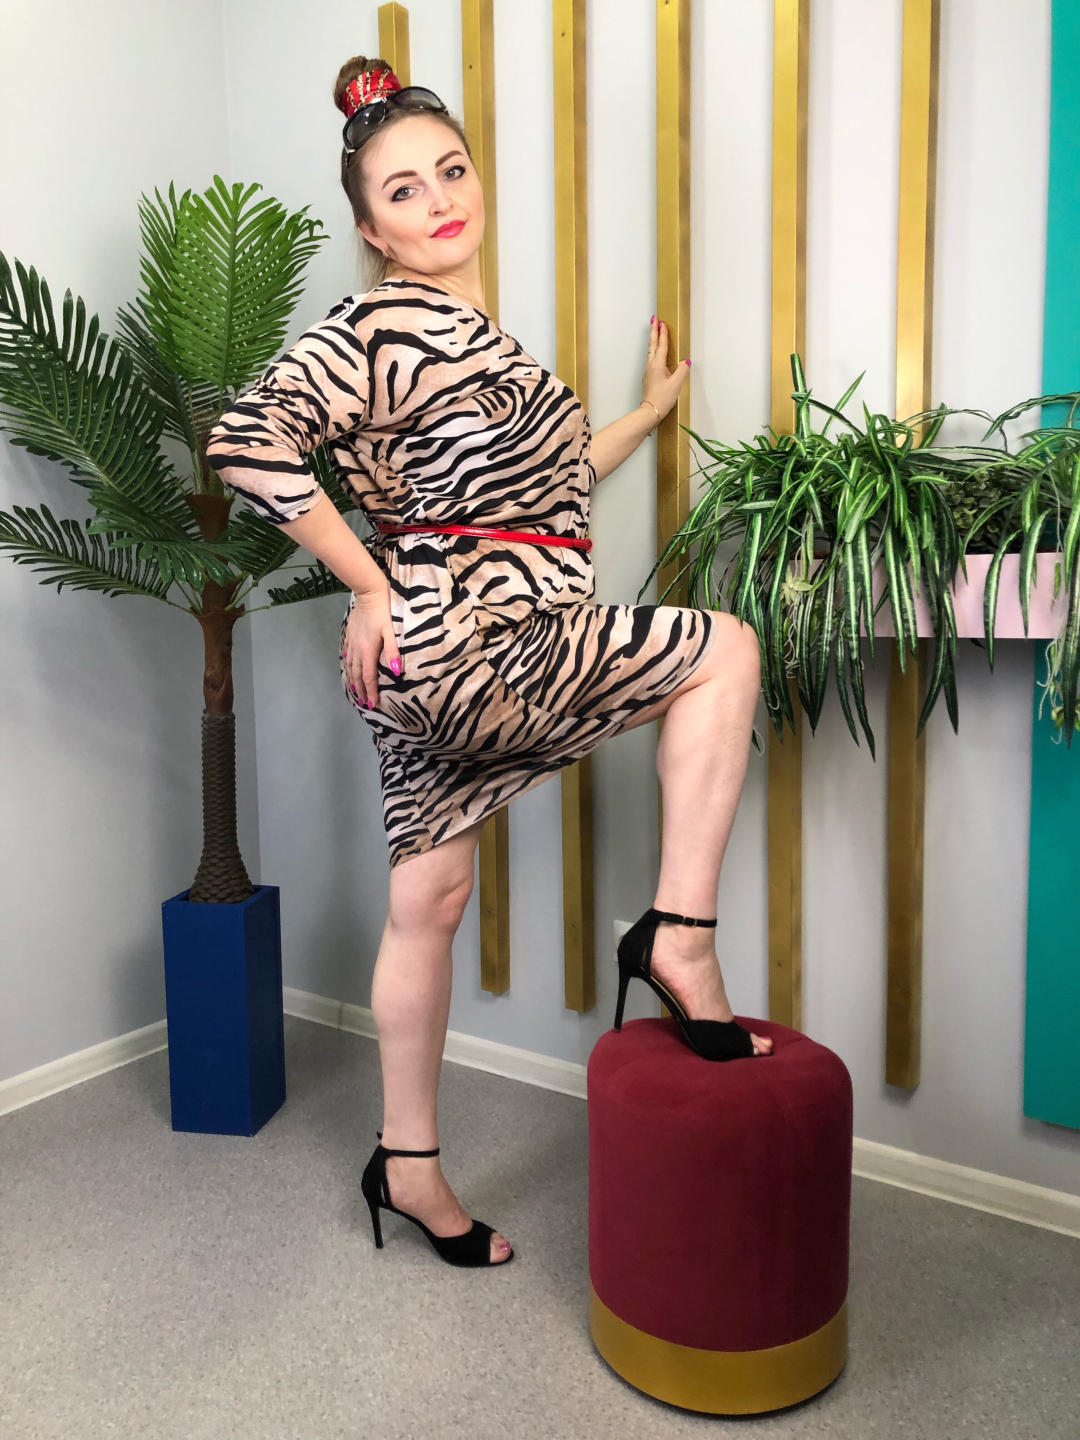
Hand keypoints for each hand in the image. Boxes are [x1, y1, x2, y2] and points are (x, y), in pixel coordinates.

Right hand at [343, 584, 400, 708]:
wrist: (368, 592)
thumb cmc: (384, 611)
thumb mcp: (392, 631)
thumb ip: (393, 651)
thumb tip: (397, 671)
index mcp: (368, 651)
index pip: (369, 677)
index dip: (371, 692)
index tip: (372, 705)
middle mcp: (357, 649)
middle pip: (357, 675)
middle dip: (361, 691)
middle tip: (364, 703)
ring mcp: (352, 642)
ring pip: (350, 667)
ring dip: (353, 681)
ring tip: (356, 692)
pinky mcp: (350, 635)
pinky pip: (347, 656)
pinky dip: (348, 667)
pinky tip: (349, 668)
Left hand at [641, 315, 690, 423]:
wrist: (649, 412)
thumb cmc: (661, 399)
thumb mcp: (676, 385)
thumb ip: (682, 371)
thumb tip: (686, 361)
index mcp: (658, 365)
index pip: (661, 345)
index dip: (663, 333)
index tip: (662, 322)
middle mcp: (651, 366)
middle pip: (652, 345)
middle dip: (654, 331)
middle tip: (654, 320)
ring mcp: (648, 372)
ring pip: (651, 352)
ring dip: (653, 341)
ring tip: (655, 332)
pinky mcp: (649, 377)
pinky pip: (651, 360)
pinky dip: (654, 351)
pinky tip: (657, 354)